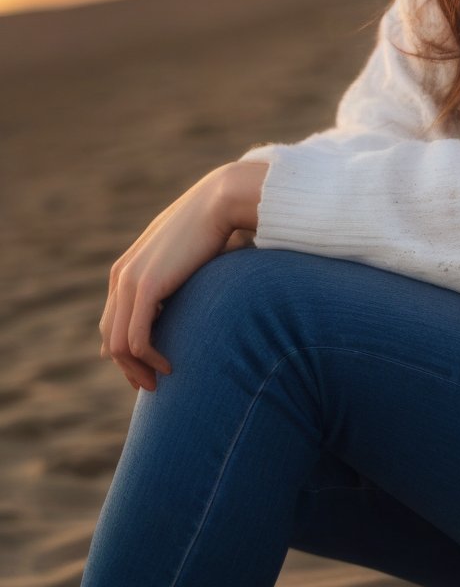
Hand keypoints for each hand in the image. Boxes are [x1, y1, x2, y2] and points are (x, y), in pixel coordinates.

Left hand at [98, 162, 260, 392]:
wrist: (220, 200)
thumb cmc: (213, 228)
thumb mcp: (185, 258)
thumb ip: (175, 280)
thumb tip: (180, 306)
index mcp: (126, 270)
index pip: (113, 323)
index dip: (126, 353)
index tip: (149, 370)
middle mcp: (121, 276)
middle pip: (112, 337)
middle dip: (129, 367)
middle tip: (152, 386)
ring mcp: (130, 281)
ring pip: (120, 344)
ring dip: (138, 370)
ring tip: (161, 381)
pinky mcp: (146, 287)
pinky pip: (137, 339)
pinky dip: (150, 359)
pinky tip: (169, 366)